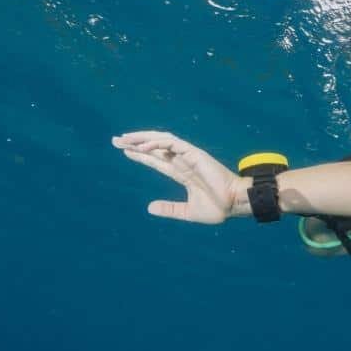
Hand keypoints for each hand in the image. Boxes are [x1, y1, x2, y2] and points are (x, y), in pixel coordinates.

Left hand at [112, 131, 246, 223]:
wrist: (235, 204)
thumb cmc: (219, 208)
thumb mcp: (188, 211)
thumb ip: (170, 209)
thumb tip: (149, 207)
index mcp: (183, 173)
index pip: (157, 160)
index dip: (141, 155)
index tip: (124, 151)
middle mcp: (184, 161)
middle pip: (155, 147)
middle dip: (135, 143)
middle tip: (115, 140)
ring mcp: (189, 156)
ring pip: (162, 141)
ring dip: (142, 138)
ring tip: (125, 140)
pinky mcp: (195, 154)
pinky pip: (173, 144)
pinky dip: (157, 144)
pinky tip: (143, 147)